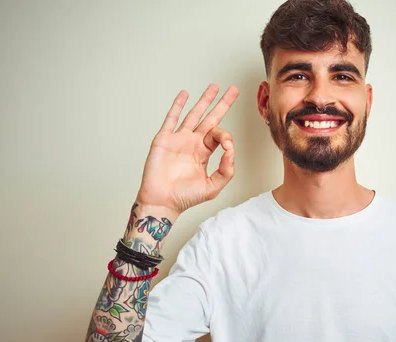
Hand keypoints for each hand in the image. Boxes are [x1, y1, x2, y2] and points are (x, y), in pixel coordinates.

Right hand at [135, 84, 238, 217]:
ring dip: (204, 100)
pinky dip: (178, 105)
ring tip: (214, 86)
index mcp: (203, 153)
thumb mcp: (212, 187)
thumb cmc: (185, 197)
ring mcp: (178, 139)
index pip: (218, 136)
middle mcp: (192, 143)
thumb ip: (226, 171)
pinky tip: (184, 94)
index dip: (225, 137)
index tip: (227, 147)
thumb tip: (231, 152)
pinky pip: (172, 118)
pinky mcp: (164, 139)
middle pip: (210, 118)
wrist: (162, 202)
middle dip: (222, 104)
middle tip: (232, 90)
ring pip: (193, 114)